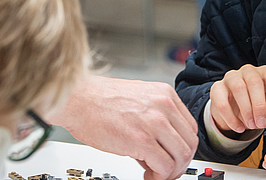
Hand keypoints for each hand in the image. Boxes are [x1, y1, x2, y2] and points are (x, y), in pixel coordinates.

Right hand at [49, 75, 197, 179]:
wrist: (76, 99)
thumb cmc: (98, 101)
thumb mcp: (137, 101)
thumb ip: (153, 121)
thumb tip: (159, 148)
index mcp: (164, 95)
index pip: (189, 128)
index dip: (184, 148)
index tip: (175, 158)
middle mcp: (163, 106)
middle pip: (189, 143)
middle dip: (180, 163)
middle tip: (167, 171)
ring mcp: (154, 122)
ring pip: (181, 156)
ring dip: (171, 172)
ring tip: (155, 174)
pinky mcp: (141, 140)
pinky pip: (164, 166)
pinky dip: (159, 176)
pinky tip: (148, 174)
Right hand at [209, 64, 265, 134]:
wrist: (232, 105)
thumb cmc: (253, 103)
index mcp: (265, 72)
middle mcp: (249, 71)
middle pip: (255, 82)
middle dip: (259, 106)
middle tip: (261, 123)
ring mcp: (231, 77)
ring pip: (238, 88)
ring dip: (246, 110)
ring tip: (251, 125)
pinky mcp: (217, 88)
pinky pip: (222, 102)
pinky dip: (231, 118)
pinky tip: (239, 127)